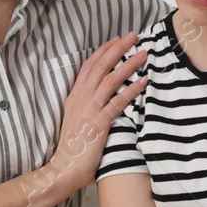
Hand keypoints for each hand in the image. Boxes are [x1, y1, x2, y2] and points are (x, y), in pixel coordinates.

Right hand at [48, 33, 148, 192]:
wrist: (63, 170)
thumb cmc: (72, 151)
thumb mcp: (75, 122)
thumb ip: (86, 109)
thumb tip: (101, 103)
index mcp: (73, 98)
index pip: (88, 67)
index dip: (103, 51)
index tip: (116, 40)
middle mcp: (80, 100)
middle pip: (99, 66)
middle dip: (117, 48)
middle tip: (133, 36)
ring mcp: (89, 110)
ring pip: (109, 79)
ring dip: (128, 63)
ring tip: (143, 53)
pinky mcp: (99, 124)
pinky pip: (118, 102)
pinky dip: (132, 89)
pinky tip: (144, 80)